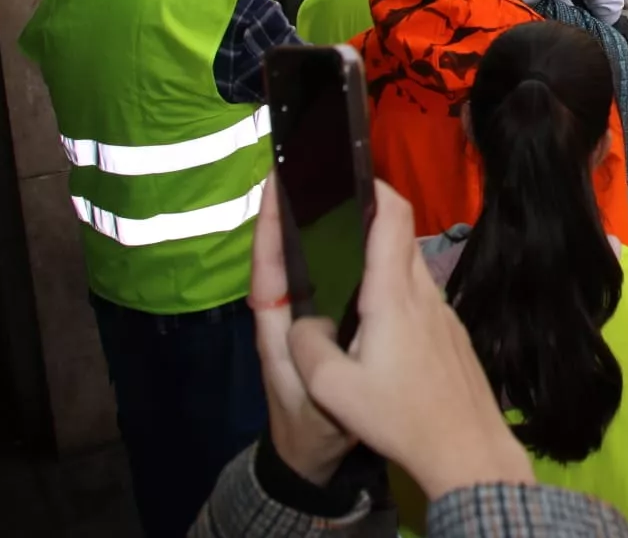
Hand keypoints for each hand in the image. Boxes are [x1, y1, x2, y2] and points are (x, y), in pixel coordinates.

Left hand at [252, 178, 354, 485]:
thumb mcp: (316, 400)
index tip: (273, 186)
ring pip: (302, 262)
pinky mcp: (319, 322)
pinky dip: (334, 250)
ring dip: (310, 225)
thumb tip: (315, 320)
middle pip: (282, 255)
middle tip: (304, 168)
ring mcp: (301, 317)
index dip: (268, 230)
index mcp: (275, 330)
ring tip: (331, 186)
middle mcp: (284, 315)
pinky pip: (325, 277)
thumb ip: (312, 364)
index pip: (267, 270)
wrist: (311, 458)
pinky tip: (360, 230)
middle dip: (288, 213)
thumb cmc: (312, 429)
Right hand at [289, 182, 533, 498]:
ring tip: (348, 273)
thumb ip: (306, 348)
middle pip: (401, 235)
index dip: (375, 187)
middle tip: (336, 223)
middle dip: (370, 220)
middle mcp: (423, 292)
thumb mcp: (333, 391)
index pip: (394, 217)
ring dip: (384, 259)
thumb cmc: (402, 417)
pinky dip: (398, 290)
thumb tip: (300, 323)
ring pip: (411, 266)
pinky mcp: (451, 331)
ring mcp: (443, 310)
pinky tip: (379, 321)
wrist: (466, 447)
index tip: (353, 176)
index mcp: (393, 295)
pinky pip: (421, 295)